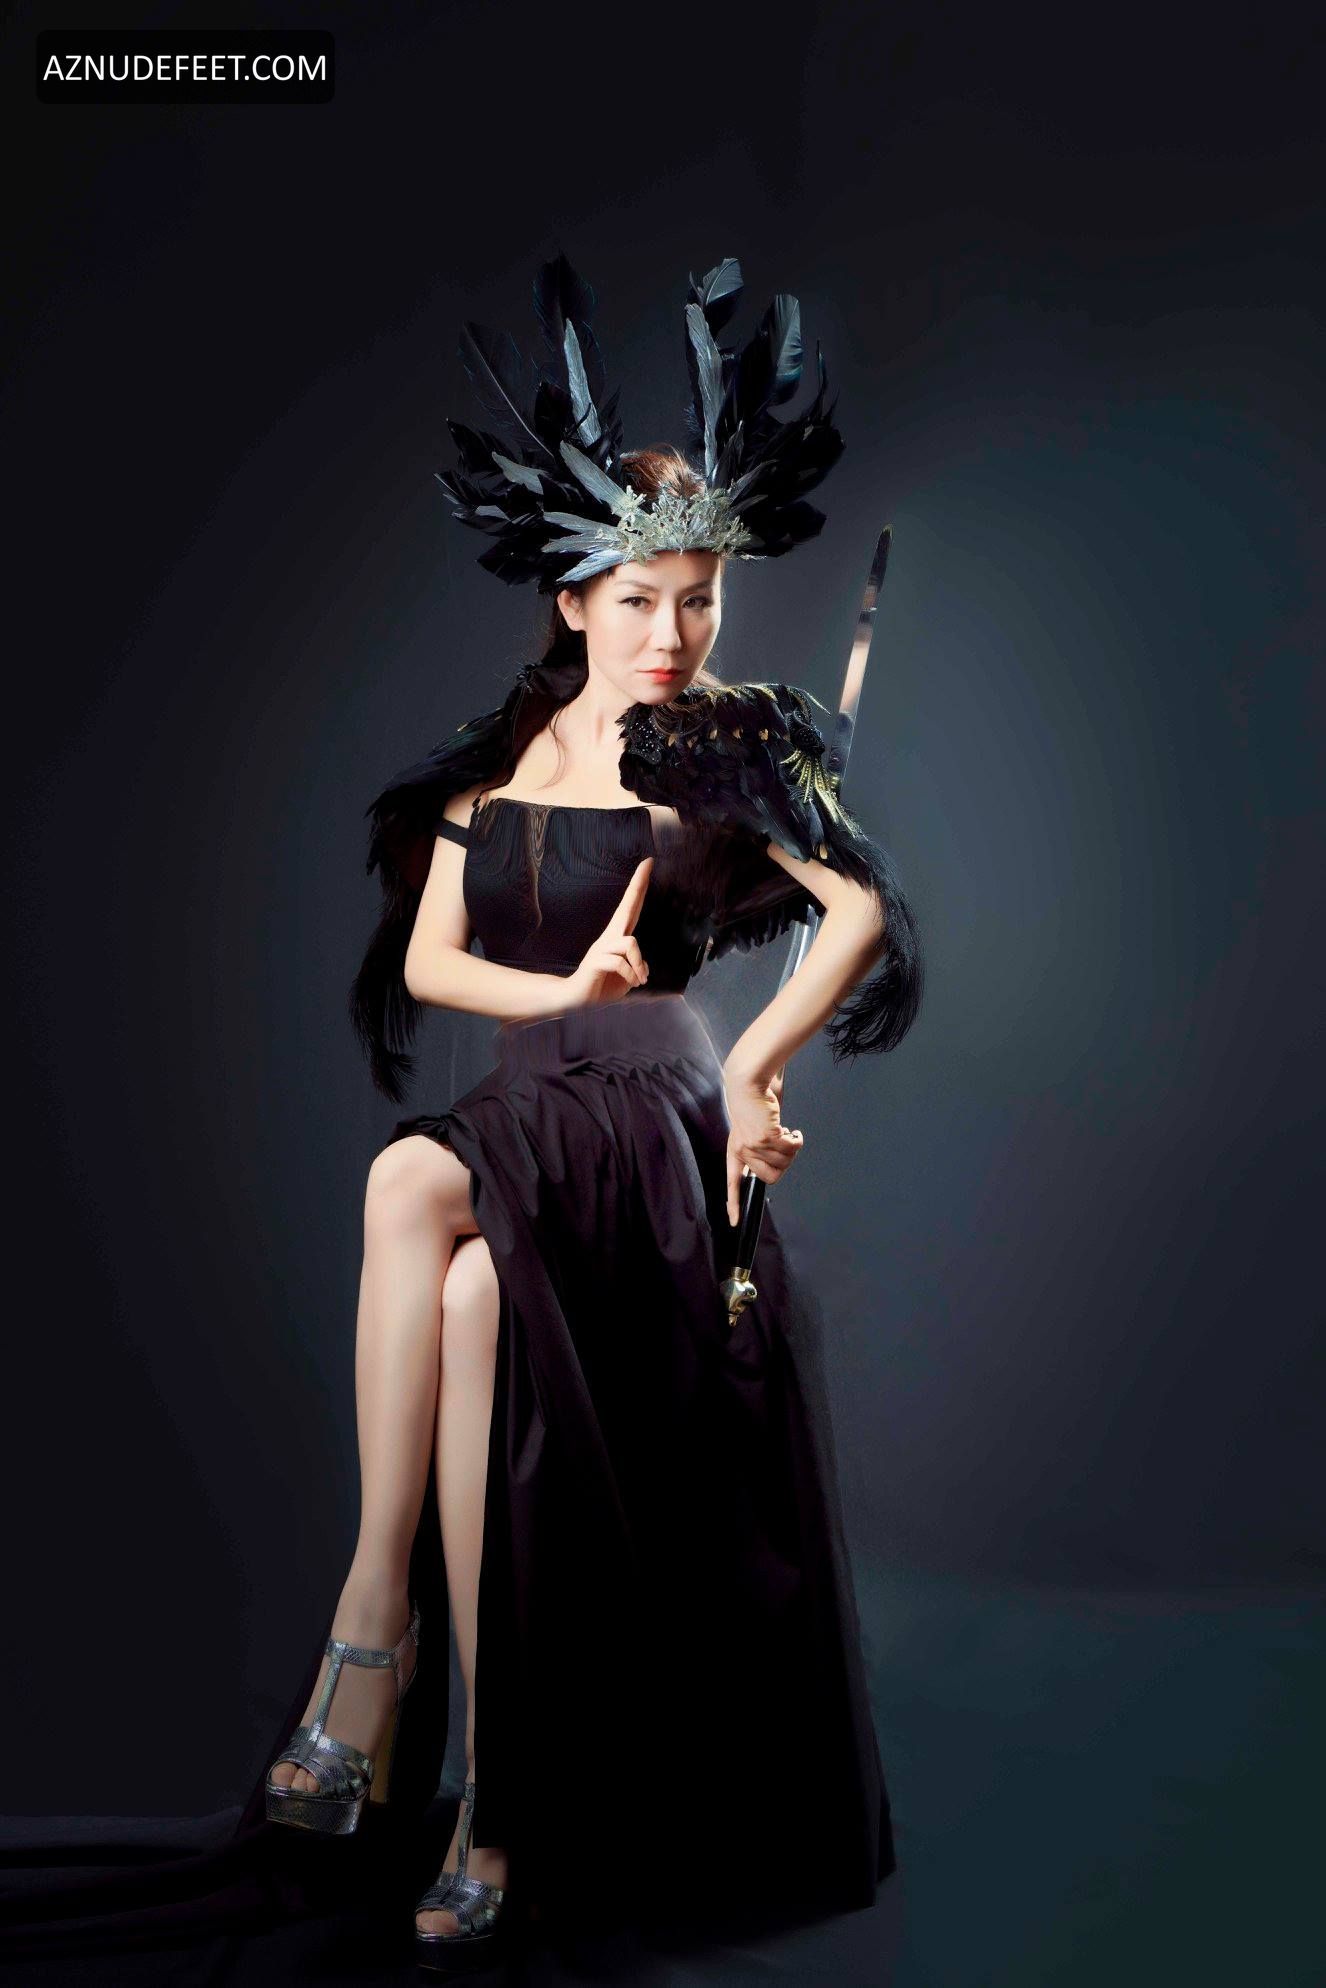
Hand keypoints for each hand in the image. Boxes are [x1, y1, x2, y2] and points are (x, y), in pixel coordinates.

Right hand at [562, 857, 653, 1007]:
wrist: (575, 1002)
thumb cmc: (601, 988)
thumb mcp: (627, 979)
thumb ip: (637, 969)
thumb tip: (645, 967)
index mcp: (617, 939)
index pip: (631, 909)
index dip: (640, 889)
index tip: (648, 865)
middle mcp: (609, 938)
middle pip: (626, 907)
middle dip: (638, 885)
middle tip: (648, 862)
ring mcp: (601, 948)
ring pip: (630, 942)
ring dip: (639, 964)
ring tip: (639, 979)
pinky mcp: (595, 961)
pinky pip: (620, 962)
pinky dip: (631, 975)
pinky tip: (632, 983)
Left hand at [722, 1060, 804, 1225]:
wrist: (748, 1083)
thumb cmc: (753, 1103)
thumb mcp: (753, 1130)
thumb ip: (761, 1149)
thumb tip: (775, 1165)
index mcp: (735, 1151)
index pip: (732, 1182)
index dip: (734, 1203)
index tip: (734, 1222)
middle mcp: (743, 1151)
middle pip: (771, 1176)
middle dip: (785, 1163)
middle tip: (785, 1145)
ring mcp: (754, 1145)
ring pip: (785, 1162)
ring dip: (791, 1147)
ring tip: (785, 1131)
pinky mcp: (767, 1137)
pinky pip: (791, 1148)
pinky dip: (797, 1140)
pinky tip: (793, 1130)